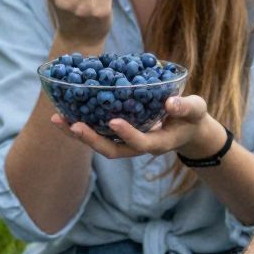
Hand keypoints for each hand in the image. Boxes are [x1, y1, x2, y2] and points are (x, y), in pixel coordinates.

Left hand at [54, 97, 225, 162]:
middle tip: (74, 125)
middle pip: (112, 150)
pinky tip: (63, 113)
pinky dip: (79, 125)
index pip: (141, 143)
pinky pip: (96, 133)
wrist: (186, 129)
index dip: (128, 135)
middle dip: (92, 140)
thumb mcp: (196, 109)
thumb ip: (186, 107)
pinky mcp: (118, 135)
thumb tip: (171, 103)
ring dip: (78, 134)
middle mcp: (138, 146)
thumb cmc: (192, 117)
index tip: (114, 122)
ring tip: (57, 119)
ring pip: (99, 144)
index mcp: (158, 142)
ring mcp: (126, 142)